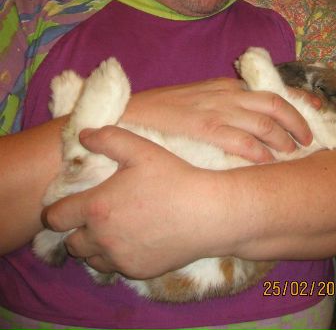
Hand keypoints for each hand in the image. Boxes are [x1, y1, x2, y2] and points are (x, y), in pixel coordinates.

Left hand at [42, 126, 224, 277]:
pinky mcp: (137, 271)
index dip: (57, 210)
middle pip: (71, 243)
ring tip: (114, 227)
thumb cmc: (174, 178)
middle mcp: (102, 239)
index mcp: (97, 208)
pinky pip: (114, 268)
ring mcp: (120, 259)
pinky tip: (134, 237)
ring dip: (95, 245)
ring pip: (90, 258)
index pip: (55, 218)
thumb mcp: (141, 149)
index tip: (70, 203)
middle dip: (77, 229)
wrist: (208, 213)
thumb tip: (83, 136)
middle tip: (96, 213)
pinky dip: (117, 255)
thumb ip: (108, 139)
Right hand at [123, 78, 318, 162]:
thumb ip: (224, 105)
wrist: (128, 114)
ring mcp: (216, 110)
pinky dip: (258, 151)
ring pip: (263, 122)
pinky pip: (240, 139)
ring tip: (292, 152)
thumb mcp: (198, 99)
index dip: (297, 101)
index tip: (317, 110)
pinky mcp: (203, 128)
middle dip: (297, 122)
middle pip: (274, 104)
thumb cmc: (162, 112)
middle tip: (308, 140)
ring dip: (282, 139)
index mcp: (225, 86)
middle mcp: (226, 95)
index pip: (270, 90)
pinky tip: (267, 161)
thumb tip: (250, 120)